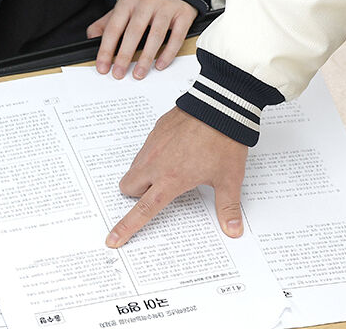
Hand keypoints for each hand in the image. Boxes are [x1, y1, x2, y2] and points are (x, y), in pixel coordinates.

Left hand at [88, 0, 197, 78]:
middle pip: (134, 32)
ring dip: (146, 58)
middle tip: (119, 73)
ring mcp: (165, 8)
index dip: (106, 49)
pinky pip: (176, 37)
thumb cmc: (143, 2)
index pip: (113, 28)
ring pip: (155, 36)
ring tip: (139, 73)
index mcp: (127, 3)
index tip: (103, 67)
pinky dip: (168, 53)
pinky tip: (160, 65)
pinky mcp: (183, 14)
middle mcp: (146, 3)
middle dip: (124, 56)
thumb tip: (92, 39)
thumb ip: (105, 23)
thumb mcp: (122, 8)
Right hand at [106, 108, 248, 247]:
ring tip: (172, 169)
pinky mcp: (155, 131)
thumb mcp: (229, 179)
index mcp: (171, 180)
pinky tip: (175, 152)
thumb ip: (228, 207)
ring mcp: (153, 145)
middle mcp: (156, 164)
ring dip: (144, 175)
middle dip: (137, 195)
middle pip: (129, 188)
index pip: (143, 210)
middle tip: (158, 192)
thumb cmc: (224, 141)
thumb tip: (233, 229)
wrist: (220, 106)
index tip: (113, 239)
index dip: (126, 227)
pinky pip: (144, 150)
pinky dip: (153, 157)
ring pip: (135, 168)